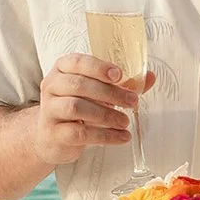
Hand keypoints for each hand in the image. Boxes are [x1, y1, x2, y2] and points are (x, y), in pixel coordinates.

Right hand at [34, 55, 156, 168]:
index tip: (119, 75)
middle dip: (110, 93)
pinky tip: (121, 137)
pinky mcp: (53, 133)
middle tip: (132, 101)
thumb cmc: (77, 108)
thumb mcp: (96, 92)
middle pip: (79, 85)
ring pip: (77, 108)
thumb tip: (149, 77)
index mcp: (62, 69)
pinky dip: (105, 135)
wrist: (51, 138)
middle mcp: (51, 86)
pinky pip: (80, 133)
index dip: (99, 67)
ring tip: (125, 121)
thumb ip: (121, 84)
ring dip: (107, 114)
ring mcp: (49, 110)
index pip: (77, 62)